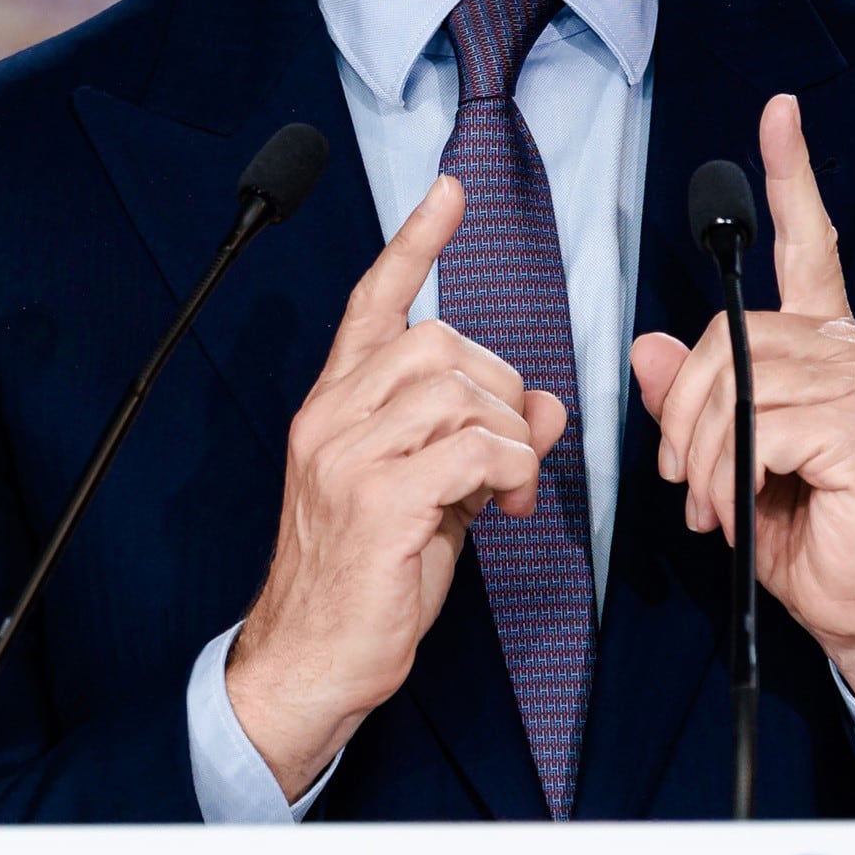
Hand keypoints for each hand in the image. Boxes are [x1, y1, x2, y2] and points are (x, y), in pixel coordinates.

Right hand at [230, 175, 570, 796]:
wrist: (309, 662)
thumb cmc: (367, 580)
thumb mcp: (432, 495)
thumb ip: (479, 438)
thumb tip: (545, 402)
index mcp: (335, 408)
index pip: (370, 303)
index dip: (413, 245)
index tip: (448, 192)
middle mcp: (331, 419)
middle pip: (438, 341)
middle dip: (499, 386)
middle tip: (511, 453)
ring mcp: (347, 458)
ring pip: (457, 389)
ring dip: (507, 434)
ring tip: (506, 489)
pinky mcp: (377, 504)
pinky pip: (469, 449)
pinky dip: (505, 468)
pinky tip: (499, 505)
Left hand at [632, 93, 854, 724]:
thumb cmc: (809, 536)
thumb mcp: (727, 466)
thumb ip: (694, 402)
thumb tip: (650, 348)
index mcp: (824, 348)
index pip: (809, 245)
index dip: (793, 177)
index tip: (779, 115)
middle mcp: (853, 347)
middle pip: (725, 336)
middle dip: (684, 417)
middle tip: (685, 483)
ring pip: (732, 385)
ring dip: (701, 459)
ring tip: (715, 506)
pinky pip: (752, 427)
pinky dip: (726, 476)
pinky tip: (740, 509)